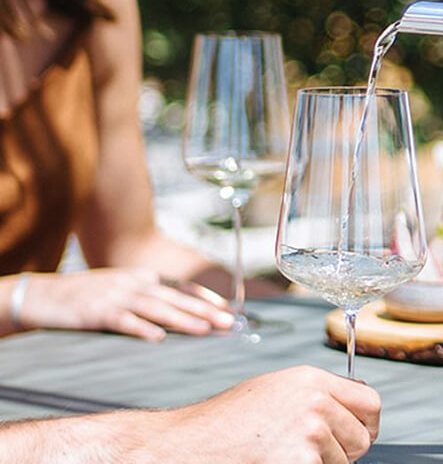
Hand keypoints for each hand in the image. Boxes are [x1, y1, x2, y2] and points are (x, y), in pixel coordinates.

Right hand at [16, 268, 234, 340]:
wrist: (41, 296)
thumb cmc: (86, 297)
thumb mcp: (122, 290)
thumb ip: (148, 298)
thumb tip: (180, 313)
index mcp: (141, 277)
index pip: (180, 287)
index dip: (206, 298)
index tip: (228, 311)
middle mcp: (133, 284)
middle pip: (175, 298)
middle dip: (204, 310)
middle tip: (228, 323)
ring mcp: (114, 296)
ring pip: (156, 309)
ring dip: (182, 319)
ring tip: (204, 330)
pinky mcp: (96, 312)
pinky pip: (123, 321)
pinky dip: (141, 329)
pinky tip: (158, 339)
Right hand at [139, 366, 380, 462]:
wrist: (191, 443)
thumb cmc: (228, 421)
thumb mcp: (277, 389)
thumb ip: (319, 393)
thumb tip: (357, 402)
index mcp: (312, 379)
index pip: (371, 402)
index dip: (367, 423)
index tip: (359, 433)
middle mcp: (315, 401)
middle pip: (362, 438)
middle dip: (346, 450)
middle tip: (314, 452)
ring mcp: (310, 432)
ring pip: (344, 461)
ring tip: (284, 454)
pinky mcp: (301, 460)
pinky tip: (277, 462)